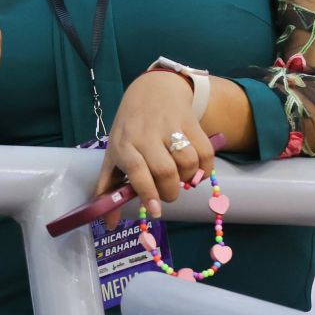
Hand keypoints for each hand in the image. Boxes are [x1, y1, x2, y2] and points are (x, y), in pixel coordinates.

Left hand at [94, 71, 215, 228]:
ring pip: (187, 162)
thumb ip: (109, 189)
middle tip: (167, 192)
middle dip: (170, 191)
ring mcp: (169, 127)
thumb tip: (109, 224)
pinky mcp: (190, 122)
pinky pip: (205, 152)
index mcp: (124, 144)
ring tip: (179, 177)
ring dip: (187, 178)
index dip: (147, 192)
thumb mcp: (113, 155)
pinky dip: (204, 168)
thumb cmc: (129, 129)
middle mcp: (146, 135)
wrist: (151, 90)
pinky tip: (194, 168)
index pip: (137, 170)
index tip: (155, 211)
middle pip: (165, 171)